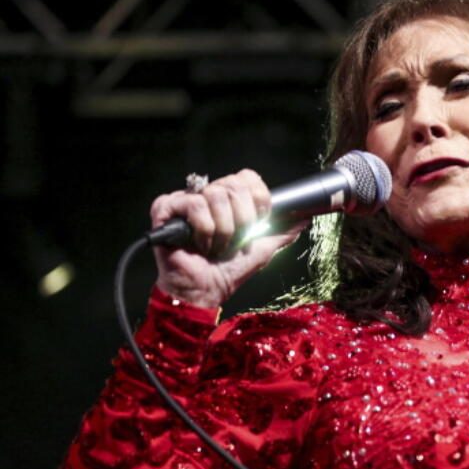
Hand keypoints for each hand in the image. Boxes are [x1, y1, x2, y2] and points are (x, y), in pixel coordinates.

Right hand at [151, 169, 304, 308]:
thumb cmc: (227, 271)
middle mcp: (206, 194)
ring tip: (216, 247)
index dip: (258, 199)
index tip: (258, 221)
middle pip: (234, 185)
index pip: (247, 178)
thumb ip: (281, 233)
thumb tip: (303, 219)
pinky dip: (204, 231)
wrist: (205, 290)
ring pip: (215, 196)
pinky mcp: (165, 207)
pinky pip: (194, 205)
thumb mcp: (261, 249)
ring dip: (223, 230)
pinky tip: (199, 246)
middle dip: (242, 220)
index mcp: (227, 200)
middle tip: (235, 240)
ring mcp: (184, 199)